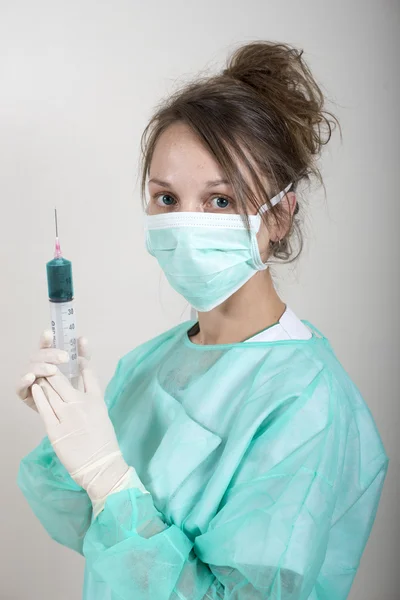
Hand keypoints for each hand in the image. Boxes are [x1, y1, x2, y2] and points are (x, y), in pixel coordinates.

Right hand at [16, 331, 89, 411]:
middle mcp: (37, 366)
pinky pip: (19, 385)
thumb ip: (82, 355)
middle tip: (65, 357)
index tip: (50, 333)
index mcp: (48, 358)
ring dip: (40, 367)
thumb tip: (82, 338)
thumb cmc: (72, 387)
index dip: (46, 339)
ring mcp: (29, 378)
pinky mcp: (24, 393)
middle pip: (38, 355)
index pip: (45, 345)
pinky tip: (32, 378)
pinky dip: (24, 381)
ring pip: (30, 368)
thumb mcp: (80, 370)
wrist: (70, 411)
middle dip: (50, 355)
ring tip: (53, 370)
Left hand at [31, 364, 129, 503]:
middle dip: (51, 370)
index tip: (76, 347)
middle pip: (61, 379)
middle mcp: (81, 404)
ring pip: (50, 390)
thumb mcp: (102, 413)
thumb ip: (92, 397)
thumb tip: (81, 385)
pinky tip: (36, 387)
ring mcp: (67, 416)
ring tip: (39, 376)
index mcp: (96, 400)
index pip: (88, 372)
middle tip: (47, 365)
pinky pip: (44, 407)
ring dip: (43, 381)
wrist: (100, 466)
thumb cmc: (104, 442)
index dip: (81, 357)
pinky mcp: (55, 429)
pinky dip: (39, 395)